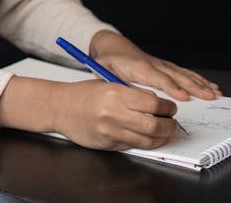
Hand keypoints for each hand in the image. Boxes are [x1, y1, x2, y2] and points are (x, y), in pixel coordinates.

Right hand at [50, 78, 180, 150]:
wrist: (59, 107)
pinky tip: (145, 136)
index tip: (170, 108)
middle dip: (170, 125)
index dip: (168, 108)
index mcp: (115, 94)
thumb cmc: (82, 94)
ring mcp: (111, 131)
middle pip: (156, 125)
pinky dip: (144, 142)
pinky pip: (134, 146)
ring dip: (161, 137)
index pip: (154, 104)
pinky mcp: (108, 144)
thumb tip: (157, 103)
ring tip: (163, 131)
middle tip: (172, 122)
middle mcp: (114, 113)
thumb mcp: (108, 84)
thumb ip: (132, 93)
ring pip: (148, 140)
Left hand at [89, 31, 220, 100]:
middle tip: (209, 97)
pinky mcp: (165, 66)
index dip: (171, 87)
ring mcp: (161, 64)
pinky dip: (199, 79)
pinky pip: (184, 73)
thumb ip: (115, 82)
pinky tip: (210, 85)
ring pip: (184, 74)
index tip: (183, 97)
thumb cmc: (107, 60)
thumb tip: (130, 95)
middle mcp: (153, 64)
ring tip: (215, 93)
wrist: (112, 45)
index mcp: (138, 67)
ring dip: (200, 84)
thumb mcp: (104, 70)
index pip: (158, 78)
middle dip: (194, 87)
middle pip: (176, 76)